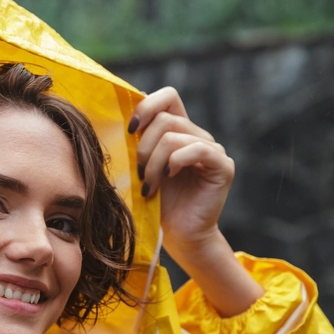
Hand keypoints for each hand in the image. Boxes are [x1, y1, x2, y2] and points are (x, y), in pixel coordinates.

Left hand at [130, 87, 263, 316]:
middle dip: (144, 146)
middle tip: (138, 172)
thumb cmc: (153, 204)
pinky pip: (199, 149)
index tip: (129, 129)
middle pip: (166, 118)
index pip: (167, 97)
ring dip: (154, 161)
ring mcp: (212, 150)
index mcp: (178, 131)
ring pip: (176, 135)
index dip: (146, 106)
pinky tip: (166, 179)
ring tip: (149, 184)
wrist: (176, 236)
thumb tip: (111, 120)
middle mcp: (197, 135)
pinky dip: (175, 162)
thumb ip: (133, 144)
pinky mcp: (222, 166)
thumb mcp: (137, 168)